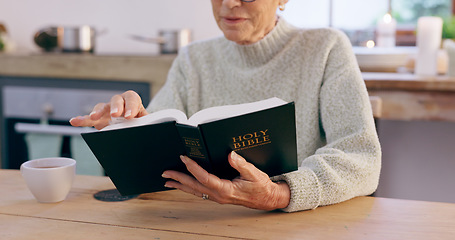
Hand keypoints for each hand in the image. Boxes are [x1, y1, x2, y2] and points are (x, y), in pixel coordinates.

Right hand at [69, 90, 147, 129]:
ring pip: (101, 107)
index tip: (130, 116)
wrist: (136, 126)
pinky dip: (82, 119)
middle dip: (115, 107)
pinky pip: (90, 118)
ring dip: (97, 112)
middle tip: (116, 115)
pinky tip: (74, 121)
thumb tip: (148, 127)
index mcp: (132, 100)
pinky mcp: (99, 118)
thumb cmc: (141, 121)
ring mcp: (108, 109)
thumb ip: (146, 122)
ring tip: (94, 117)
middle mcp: (119, 102)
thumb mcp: (146, 121)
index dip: (131, 106)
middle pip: (116, 100)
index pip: (131, 99)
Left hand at [162, 151, 290, 210]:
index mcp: (226, 189)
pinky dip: (189, 187)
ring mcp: (218, 197)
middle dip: (178, 179)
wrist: (267, 199)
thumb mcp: (254, 173)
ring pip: (195, 191)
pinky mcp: (219, 196)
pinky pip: (200, 192)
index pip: (204, 178)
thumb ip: (242, 164)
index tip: (183, 158)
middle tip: (165, 173)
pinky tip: (184, 184)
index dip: (192, 168)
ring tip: (168, 181)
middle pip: (194, 186)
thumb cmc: (261, 187)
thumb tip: (231, 154)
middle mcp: (219, 195)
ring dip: (181, 185)